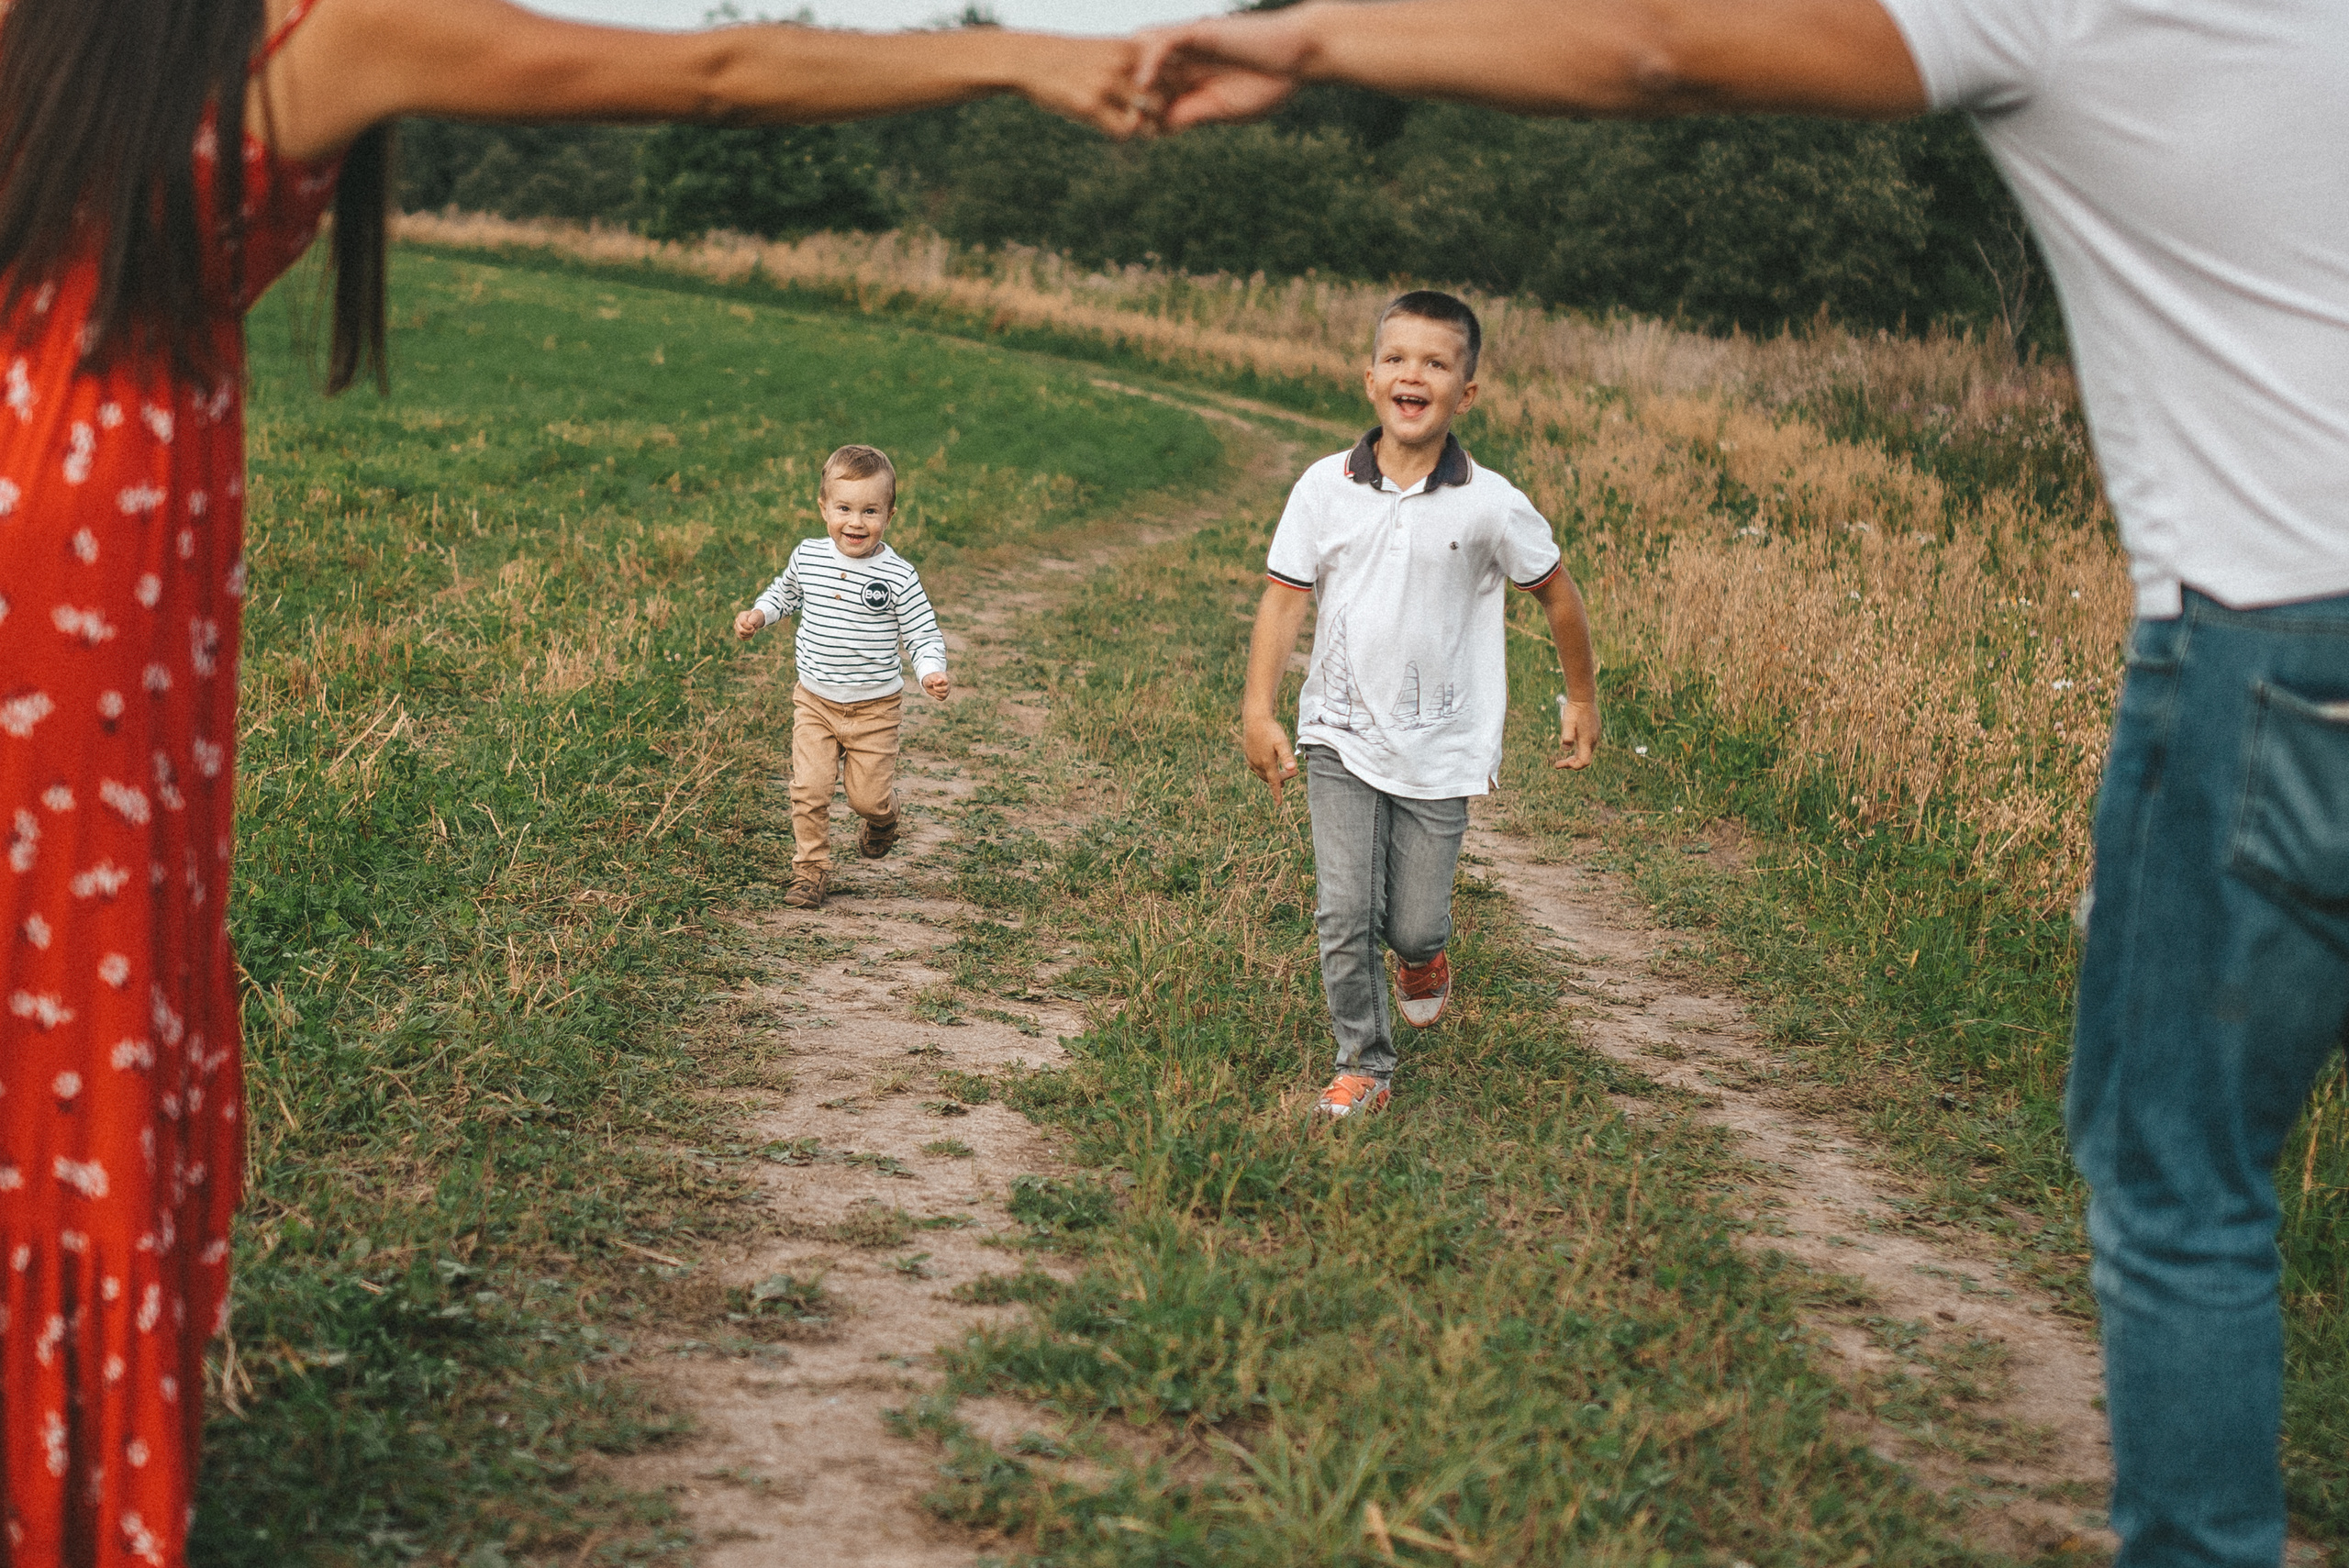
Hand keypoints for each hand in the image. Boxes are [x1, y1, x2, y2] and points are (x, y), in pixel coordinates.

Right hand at [733, 608, 765, 639]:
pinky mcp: (738, 633)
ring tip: (753, 631)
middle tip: (754, 629)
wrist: (754, 620)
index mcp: (741, 615)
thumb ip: (754, 619)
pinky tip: (751, 634)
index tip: (753, 626)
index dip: (749, 627)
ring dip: (750, 635)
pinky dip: (748, 637)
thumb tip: (750, 623)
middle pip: (740, 630)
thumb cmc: (755, 618)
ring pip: (741, 635)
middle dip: (749, 632)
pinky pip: (742, 638)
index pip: (742, 622)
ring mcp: (736, 627)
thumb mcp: (756, 616)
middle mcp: (737, 621)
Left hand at [921, 671, 950, 699]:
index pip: (946, 682)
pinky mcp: (944, 695)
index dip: (939, 683)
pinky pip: (942, 698)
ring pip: (944, 695)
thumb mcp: (930, 678)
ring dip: (937, 693)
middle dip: (937, 689)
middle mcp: (947, 684)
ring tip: (934, 690)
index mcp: (945, 678)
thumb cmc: (930, 679)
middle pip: (945, 689)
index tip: (934, 683)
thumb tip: (941, 680)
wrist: (928, 682)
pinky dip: (937, 697)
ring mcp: (946, 690)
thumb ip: (935, 678)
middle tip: (933, 686)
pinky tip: (935, 693)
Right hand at [1012, 34, 1158, 137]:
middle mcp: (1122, 64)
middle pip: (1164, 97)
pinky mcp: (1090, 105)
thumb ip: (1132, 64)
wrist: (1031, 59)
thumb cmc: (1070, 59)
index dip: (1174, 94)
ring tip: (1140, 134)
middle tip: (1156, 125)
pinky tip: (1120, 140)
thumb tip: (1156, 82)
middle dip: (1163, 115)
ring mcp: (1106, 84)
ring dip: (1147, 130)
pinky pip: (1124, 131)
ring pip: (1148, 116)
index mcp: (1129, 49)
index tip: (1168, 105)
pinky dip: (1127, 140)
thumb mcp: (1106, 49)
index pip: (1171, 74)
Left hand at [1134, 8, 1318, 129]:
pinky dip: (1151, 61)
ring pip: (1144, 54)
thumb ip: (1191, 115)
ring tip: (1118, 99)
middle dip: (1121, 93)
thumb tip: (1157, 129)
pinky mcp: (1201, 33)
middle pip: (1137, 72)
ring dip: (1128, 75)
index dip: (1134, 112)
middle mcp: (1183, 62)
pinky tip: (1143, 83)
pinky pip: (1166, 43)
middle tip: (1110, 117)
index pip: (1149, 94)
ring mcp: (1189, 47)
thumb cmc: (1268, 84)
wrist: (1298, 59)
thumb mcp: (1222, 110)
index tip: (1126, 135)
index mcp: (1188, 81)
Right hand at [1243, 712, 1299, 800]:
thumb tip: (1293, 769)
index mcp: (1267, 763)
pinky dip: (1262, 771)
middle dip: (1280, 780)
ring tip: (1279, 777)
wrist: (1254, 719)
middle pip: (1269, 778)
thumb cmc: (1270, 730)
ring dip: (1271, 776)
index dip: (1277, 794)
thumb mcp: (1282, 742)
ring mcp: (1251, 759)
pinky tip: (1265, 767)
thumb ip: (1287, 756)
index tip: (1278, 804)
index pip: (1274, 783)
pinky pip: (1255, 768)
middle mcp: (1258, 764)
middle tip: (1292, 774)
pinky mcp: (1248, 754)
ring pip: (1261, 774)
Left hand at [1554, 698, 1600, 769]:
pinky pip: (1587, 747)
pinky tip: (1571, 748)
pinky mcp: (1594, 732)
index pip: (1584, 762)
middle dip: (1571, 764)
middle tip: (1557, 764)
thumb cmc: (1574, 710)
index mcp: (1587, 740)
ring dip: (1575, 758)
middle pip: (1584, 759)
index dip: (1573, 766)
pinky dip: (1579, 751)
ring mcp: (1594, 736)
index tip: (1559, 764)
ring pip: (1586, 753)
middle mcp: (1593, 740)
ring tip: (1563, 759)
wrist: (1583, 697)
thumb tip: (1565, 748)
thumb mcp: (1567, 722)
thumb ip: (1567, 735)